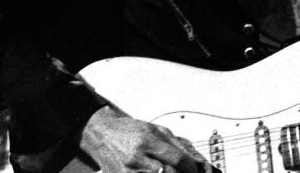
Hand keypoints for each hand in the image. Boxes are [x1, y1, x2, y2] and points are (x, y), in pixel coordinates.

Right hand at [81, 106, 207, 172]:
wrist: (101, 134)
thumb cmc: (129, 130)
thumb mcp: (156, 130)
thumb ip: (177, 144)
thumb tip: (195, 160)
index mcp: (146, 141)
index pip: (177, 159)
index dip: (192, 167)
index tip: (198, 170)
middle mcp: (136, 158)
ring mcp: (127, 172)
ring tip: (174, 172)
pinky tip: (158, 172)